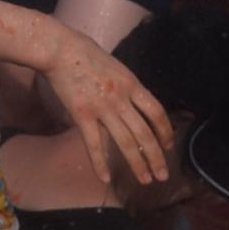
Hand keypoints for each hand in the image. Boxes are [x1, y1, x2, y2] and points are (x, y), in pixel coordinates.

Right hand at [44, 32, 172, 186]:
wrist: (59, 49)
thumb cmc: (85, 52)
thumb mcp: (116, 67)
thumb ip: (126, 86)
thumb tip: (133, 101)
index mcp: (132, 84)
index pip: (157, 113)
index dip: (165, 132)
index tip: (168, 146)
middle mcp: (121, 99)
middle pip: (145, 133)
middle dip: (156, 157)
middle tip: (162, 175)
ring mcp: (102, 108)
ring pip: (126, 142)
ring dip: (137, 164)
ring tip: (145, 180)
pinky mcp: (82, 115)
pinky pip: (94, 144)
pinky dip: (99, 163)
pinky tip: (104, 178)